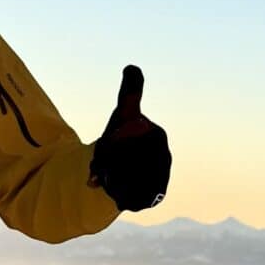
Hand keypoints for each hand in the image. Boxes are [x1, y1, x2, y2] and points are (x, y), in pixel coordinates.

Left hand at [89, 65, 170, 211]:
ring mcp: (160, 179)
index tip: (105, 143)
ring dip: (110, 179)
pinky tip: (113, 187)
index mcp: (158, 137)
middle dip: (109, 163)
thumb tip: (132, 66)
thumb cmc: (125, 136)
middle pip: (127, 163)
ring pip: (126, 181)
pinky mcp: (153, 197)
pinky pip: (130, 197)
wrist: (126, 166)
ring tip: (106, 174)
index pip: (129, 142)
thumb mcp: (124, 114)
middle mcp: (163, 160)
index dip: (112, 145)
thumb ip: (129, 93)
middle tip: (101, 162)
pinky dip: (116, 193)